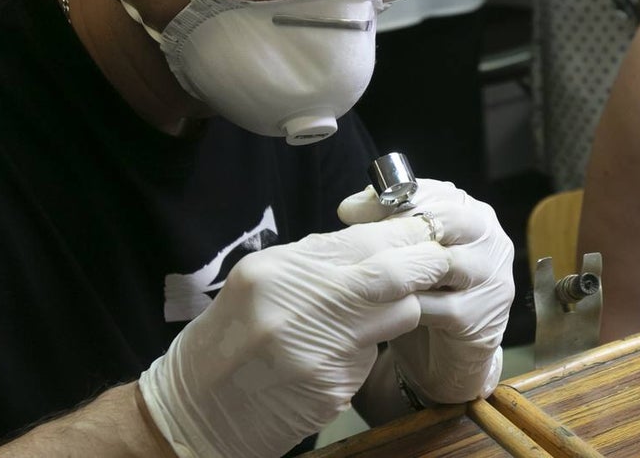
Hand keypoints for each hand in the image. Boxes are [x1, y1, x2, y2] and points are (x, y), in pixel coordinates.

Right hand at [139, 217, 448, 457]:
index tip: (428, 230)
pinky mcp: (331, 386)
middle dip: (427, 263)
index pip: (365, 238)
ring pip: (396, 312)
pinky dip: (373, 346)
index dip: (407, 232)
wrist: (196, 410)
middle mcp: (297, 303)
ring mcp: (317, 347)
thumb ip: (317, 262)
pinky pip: (373, 353)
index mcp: (279, 268)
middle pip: (392, 271)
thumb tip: (375, 238)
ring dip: (406, 306)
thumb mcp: (262, 284)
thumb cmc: (231, 341)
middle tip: (443, 261)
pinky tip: (347, 351)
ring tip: (397, 305)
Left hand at [338, 179, 514, 402]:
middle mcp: (491, 239)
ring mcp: (492, 277)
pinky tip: (381, 307)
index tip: (349, 211)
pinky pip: (438, 305)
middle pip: (447, 218)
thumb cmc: (422, 295)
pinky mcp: (483, 315)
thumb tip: (350, 206)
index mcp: (473, 214)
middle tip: (358, 242)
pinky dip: (407, 305)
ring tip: (366, 275)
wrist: (445, 357)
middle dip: (397, 228)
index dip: (390, 198)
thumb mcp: (405, 253)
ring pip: (442, 261)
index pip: (435, 191)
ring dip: (402, 268)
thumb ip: (387, 225)